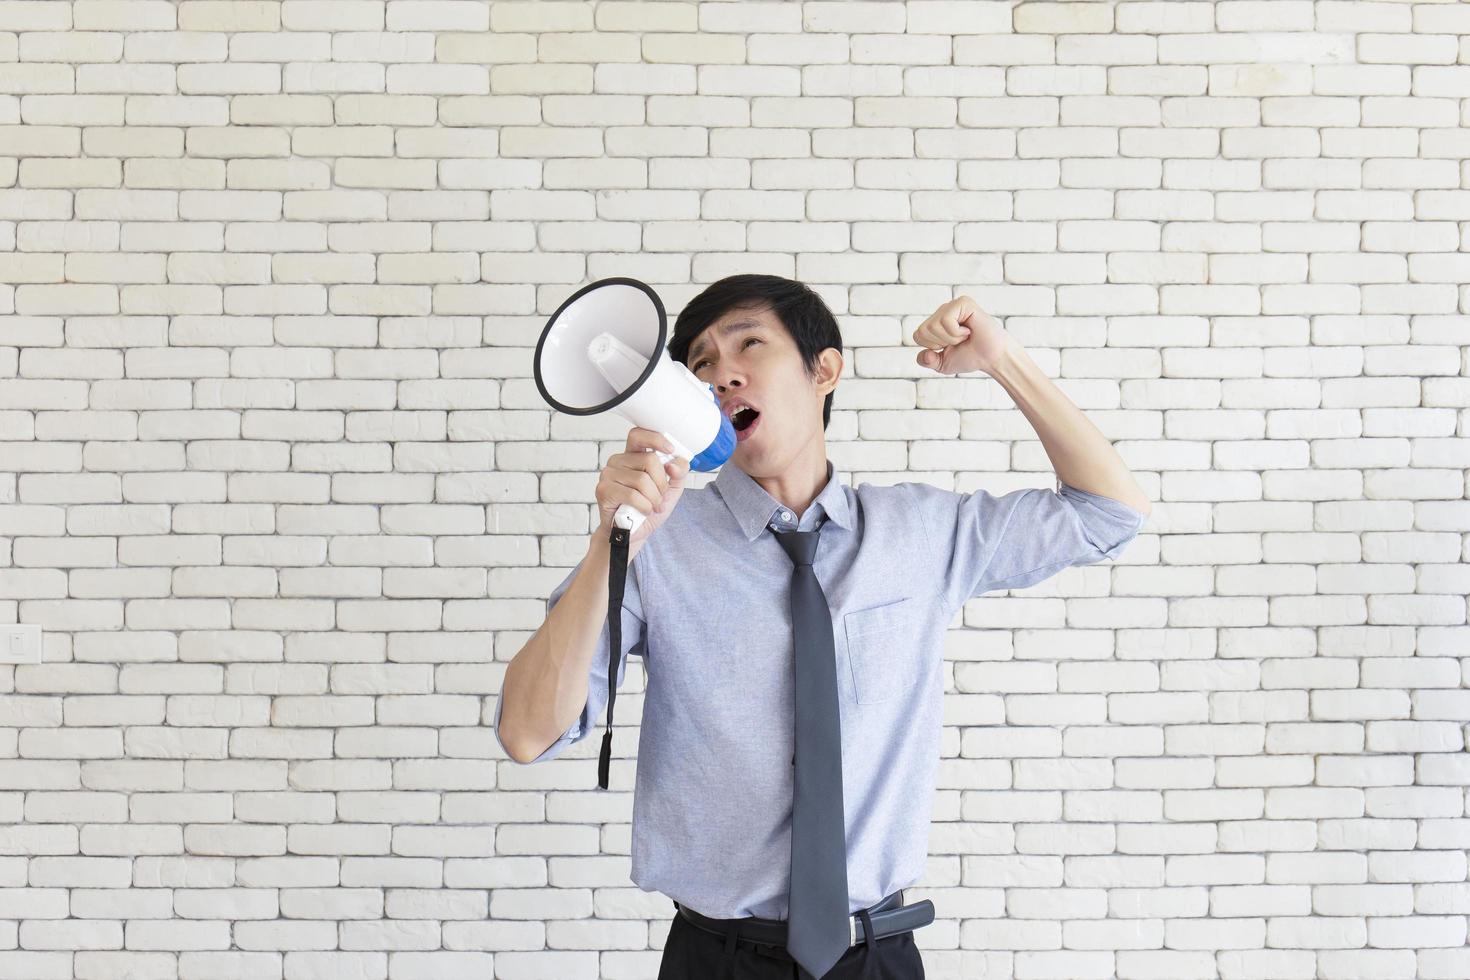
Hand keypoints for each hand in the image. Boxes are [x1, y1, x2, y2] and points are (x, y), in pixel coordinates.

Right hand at [594, 427, 689, 546]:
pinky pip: (632, 494)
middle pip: (649, 460)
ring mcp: (608, 474)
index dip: (655, 439)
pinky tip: (643, 511)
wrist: (634, 532)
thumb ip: (679, 472)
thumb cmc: (648, 508)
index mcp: (633, 455)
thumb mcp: (671, 489)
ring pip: (642, 479)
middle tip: (660, 497)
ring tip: (652, 507)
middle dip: (661, 483)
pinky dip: (644, 506)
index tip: (670, 450)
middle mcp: (618, 461)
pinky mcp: (604, 490)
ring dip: (654, 498)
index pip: (638, 435)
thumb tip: (674, 463)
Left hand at [913, 295, 1016, 376]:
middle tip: (959, 341)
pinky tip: (969, 330)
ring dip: (951, 338)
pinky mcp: (963, 302)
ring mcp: (952, 305)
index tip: (950, 347)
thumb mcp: (942, 364)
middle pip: (923, 331)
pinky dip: (957, 332)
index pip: (917, 335)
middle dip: (941, 343)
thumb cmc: (971, 357)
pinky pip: (946, 320)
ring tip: (965, 336)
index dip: (932, 347)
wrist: (992, 358)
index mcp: (936, 323)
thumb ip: (927, 361)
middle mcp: (942, 311)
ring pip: (933, 326)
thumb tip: (925, 355)